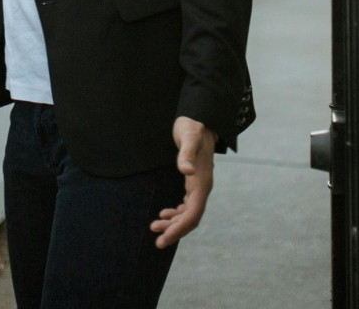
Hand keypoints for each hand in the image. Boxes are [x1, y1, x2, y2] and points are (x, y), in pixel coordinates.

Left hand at [150, 116, 215, 247]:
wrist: (200, 118)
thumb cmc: (193, 126)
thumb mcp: (188, 137)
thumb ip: (186, 153)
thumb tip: (186, 171)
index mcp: (202, 182)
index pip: (192, 214)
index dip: (178, 229)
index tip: (163, 239)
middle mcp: (203, 186)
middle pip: (191, 218)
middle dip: (175, 230)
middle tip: (156, 240)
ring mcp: (199, 185)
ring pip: (189, 212)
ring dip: (173, 222)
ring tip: (155, 226)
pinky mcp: (194, 181)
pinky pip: (187, 204)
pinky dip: (176, 213)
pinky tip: (165, 213)